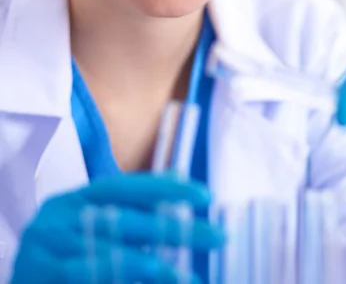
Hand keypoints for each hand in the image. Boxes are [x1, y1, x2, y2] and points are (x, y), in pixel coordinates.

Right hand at [10, 174, 225, 283]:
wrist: (22, 281)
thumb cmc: (68, 250)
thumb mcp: (96, 222)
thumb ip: (134, 206)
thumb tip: (180, 177)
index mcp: (77, 198)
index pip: (126, 187)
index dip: (166, 189)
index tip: (205, 195)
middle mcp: (61, 217)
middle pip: (125, 220)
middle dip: (174, 230)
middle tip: (217, 237)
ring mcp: (47, 248)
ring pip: (110, 255)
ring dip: (153, 266)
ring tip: (187, 277)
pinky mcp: (39, 277)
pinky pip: (89, 278)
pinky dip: (123, 282)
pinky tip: (154, 281)